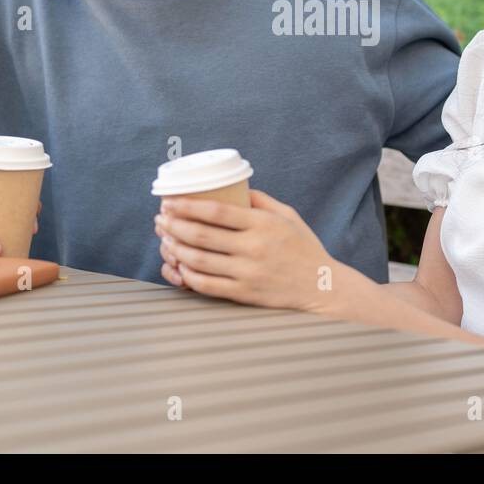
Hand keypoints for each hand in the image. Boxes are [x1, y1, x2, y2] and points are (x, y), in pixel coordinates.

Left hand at [154, 190, 338, 313]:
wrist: (322, 287)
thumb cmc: (304, 248)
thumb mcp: (288, 216)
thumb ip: (261, 201)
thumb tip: (233, 189)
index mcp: (263, 224)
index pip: (216, 211)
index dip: (187, 206)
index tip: (169, 202)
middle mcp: (254, 248)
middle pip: (202, 235)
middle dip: (174, 226)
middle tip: (160, 220)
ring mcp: (248, 273)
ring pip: (200, 261)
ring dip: (176, 249)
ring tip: (165, 241)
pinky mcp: (245, 294)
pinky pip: (208, 286)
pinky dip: (188, 276)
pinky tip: (179, 267)